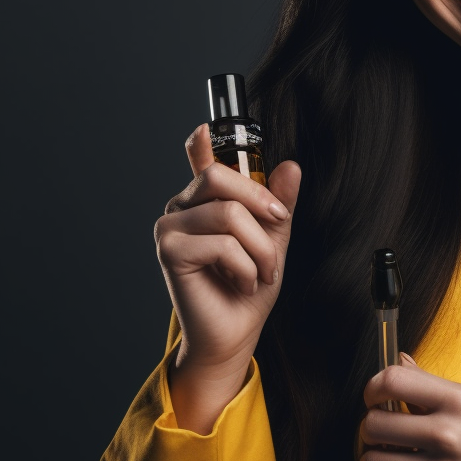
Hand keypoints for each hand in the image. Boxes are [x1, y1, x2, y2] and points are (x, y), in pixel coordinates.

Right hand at [153, 123, 301, 432]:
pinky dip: (246, 267)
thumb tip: (290, 167)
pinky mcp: (169, 252)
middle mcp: (182, 206)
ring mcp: (171, 227)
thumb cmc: (249, 286)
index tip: (209, 128)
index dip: (204, 139)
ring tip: (262, 271)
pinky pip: (222, 244)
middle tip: (278, 226)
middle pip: (220, 177)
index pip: (200, 154)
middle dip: (261, 203)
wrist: (236, 332)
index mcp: (205, 198)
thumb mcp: (274, 238)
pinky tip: (243, 282)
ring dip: (259, 248)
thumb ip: (278, 203)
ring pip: (228, 214)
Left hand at [359, 354, 460, 460]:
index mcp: (459, 402)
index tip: (374, 397)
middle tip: (380, 431)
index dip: (372, 388)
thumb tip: (398, 358)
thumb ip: (429, 382)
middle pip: (373, 425)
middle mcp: (450, 436)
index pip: (393, 381)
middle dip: (370, 428)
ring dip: (373, 460)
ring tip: (388, 457)